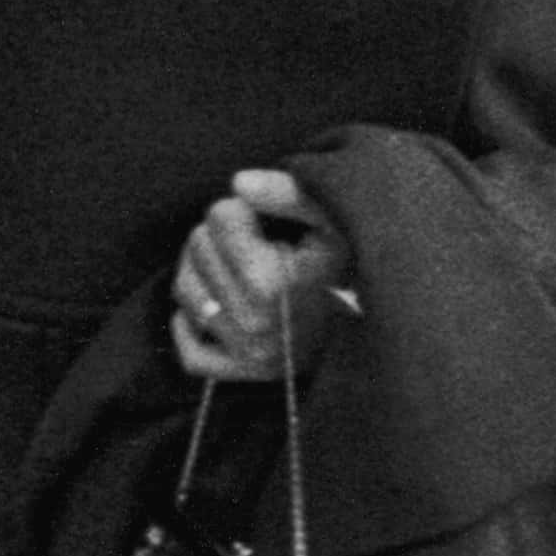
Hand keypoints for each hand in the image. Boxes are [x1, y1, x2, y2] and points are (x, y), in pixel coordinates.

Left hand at [171, 171, 349, 381]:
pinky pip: (189, 350)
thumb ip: (289, 193)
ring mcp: (245, 351)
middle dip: (218, 235)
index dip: (240, 209)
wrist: (371, 326)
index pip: (220, 216)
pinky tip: (217, 304)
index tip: (261, 220)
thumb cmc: (346, 265)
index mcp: (272, 281)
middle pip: (197, 248)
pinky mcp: (240, 373)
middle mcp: (252, 321)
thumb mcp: (333, 220)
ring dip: (200, 270)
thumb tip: (239, 183)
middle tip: (248, 241)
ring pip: (185, 291)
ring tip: (231, 265)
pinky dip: (190, 326)